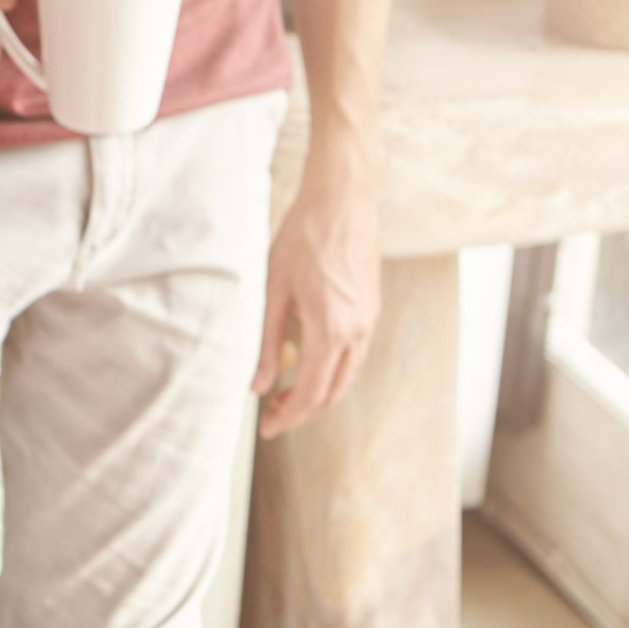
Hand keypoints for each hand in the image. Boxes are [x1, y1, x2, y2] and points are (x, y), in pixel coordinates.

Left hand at [254, 167, 380, 436]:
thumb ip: (265, 343)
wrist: (342, 199)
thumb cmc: (301, 239)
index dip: (288, 416)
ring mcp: (369, 319)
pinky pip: (354, 353)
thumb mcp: (272, 292)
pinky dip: (331, 370)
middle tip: (271, 418)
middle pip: (333, 392)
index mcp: (331, 330)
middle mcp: (357, 330)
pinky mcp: (371, 308)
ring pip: (346, 375)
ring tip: (284, 396)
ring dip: (318, 392)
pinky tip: (306, 366)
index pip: (311, 393)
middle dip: (302, 411)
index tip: (266, 428)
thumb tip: (257, 387)